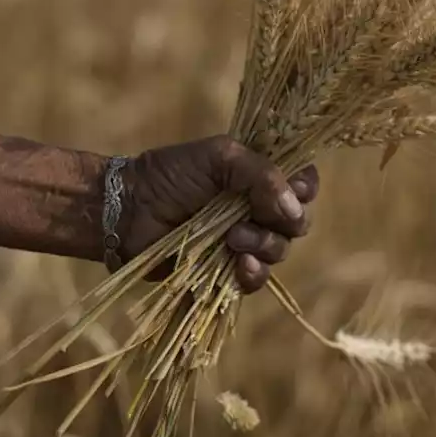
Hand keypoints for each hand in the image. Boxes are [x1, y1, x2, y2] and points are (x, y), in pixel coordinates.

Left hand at [121, 135, 317, 292]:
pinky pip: (257, 279)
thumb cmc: (173, 174)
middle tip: (251, 216)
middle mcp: (258, 209)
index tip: (293, 190)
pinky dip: (253, 273)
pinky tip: (239, 265)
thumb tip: (296, 210)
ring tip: (232, 238)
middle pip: (298, 222)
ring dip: (263, 245)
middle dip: (282, 222)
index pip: (305, 184)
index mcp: (261, 177)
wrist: (130, 208)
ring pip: (280, 250)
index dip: (305, 190)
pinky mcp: (227, 270)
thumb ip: (263, 175)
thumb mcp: (222, 157)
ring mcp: (245, 241)